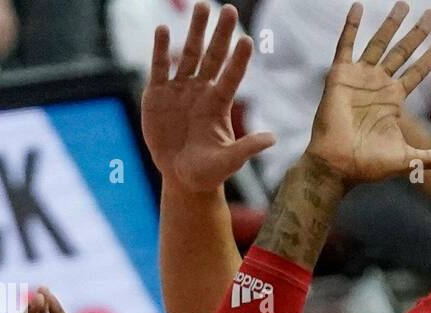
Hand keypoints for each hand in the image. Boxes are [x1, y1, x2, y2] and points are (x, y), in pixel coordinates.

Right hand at [141, 3, 275, 192]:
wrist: (181, 177)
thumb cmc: (208, 171)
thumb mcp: (229, 162)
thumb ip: (247, 148)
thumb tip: (273, 139)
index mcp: (219, 104)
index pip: (231, 76)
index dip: (238, 60)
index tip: (247, 40)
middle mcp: (201, 91)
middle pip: (212, 57)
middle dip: (220, 34)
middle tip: (229, 9)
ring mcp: (179, 90)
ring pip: (188, 55)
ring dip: (195, 31)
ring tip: (201, 6)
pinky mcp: (157, 95)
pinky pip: (159, 67)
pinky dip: (160, 49)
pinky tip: (163, 29)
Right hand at [306, 2, 430, 183]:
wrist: (338, 165)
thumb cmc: (369, 165)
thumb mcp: (409, 160)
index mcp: (393, 101)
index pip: (417, 72)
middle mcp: (378, 86)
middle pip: (402, 52)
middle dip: (417, 33)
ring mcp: (359, 78)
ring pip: (378, 44)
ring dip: (390, 24)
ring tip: (403, 4)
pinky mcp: (340, 76)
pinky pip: (345, 46)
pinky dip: (351, 27)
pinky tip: (359, 7)